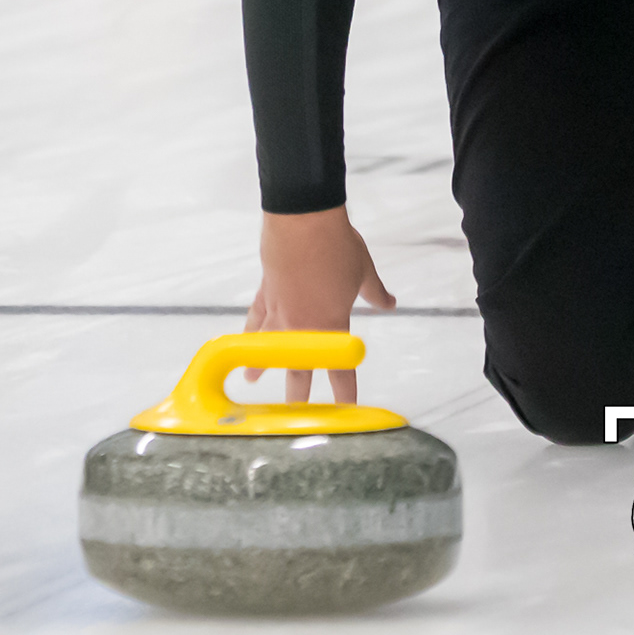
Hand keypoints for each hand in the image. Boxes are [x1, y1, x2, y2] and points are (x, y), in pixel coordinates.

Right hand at [244, 207, 395, 404]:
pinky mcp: (265, 292)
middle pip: (298, 369)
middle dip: (298, 394)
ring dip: (261, 366)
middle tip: (294, 414)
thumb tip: (390, 303)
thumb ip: (375, 293)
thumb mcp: (363, 271)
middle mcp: (302, 327)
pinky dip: (249, 331)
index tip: (347, 410)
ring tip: (251, 381)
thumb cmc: (338, 246)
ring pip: (268, 348)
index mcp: (331, 326)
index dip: (344, 392)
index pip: (340, 369)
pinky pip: (256, 319)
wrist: (303, 220)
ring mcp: (279, 311)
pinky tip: (243, 341)